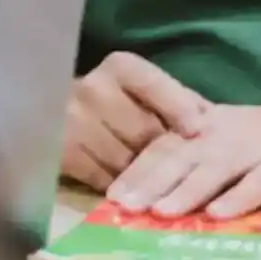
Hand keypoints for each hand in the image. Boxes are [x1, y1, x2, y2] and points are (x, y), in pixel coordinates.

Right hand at [63, 52, 210, 191]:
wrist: (47, 105)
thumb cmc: (110, 99)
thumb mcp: (140, 88)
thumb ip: (176, 100)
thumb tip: (213, 122)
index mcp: (120, 67)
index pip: (154, 85)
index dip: (178, 107)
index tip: (197, 131)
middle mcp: (94, 88)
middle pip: (144, 132)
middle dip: (166, 154)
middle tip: (187, 172)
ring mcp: (74, 120)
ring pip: (125, 160)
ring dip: (146, 178)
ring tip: (163, 188)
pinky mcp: (62, 151)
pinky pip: (103, 178)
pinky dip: (121, 187)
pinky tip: (131, 192)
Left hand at [107, 102, 260, 219]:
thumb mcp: (234, 139)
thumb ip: (198, 158)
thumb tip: (155, 189)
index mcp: (211, 126)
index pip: (166, 144)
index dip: (138, 168)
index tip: (111, 193)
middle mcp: (229, 133)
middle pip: (182, 155)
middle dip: (150, 181)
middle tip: (123, 206)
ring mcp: (259, 148)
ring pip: (215, 168)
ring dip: (185, 191)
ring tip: (159, 212)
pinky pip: (259, 182)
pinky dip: (238, 198)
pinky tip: (218, 214)